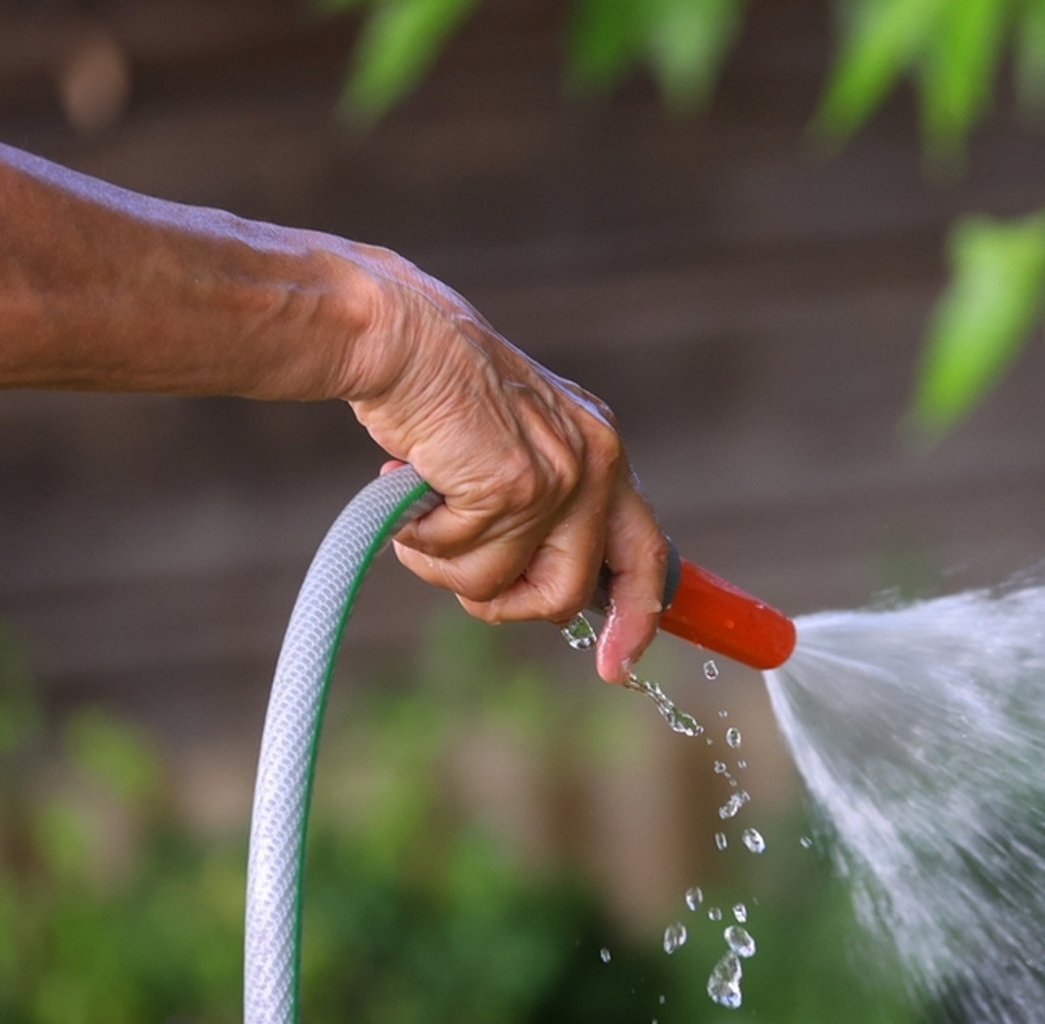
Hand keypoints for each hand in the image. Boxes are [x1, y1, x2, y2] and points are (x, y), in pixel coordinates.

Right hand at [335, 246, 664, 682]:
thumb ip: (537, 506)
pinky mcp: (515, 489)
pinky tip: (413, 484)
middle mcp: (598, 463)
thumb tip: (530, 583)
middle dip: (504, 602)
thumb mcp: (512, 444)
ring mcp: (560, 479)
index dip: (635, 618)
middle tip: (461, 575)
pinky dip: (421, 537)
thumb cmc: (439, 391)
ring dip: (444, 562)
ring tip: (422, 506)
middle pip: (568, 594)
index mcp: (602, 450)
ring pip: (499, 585)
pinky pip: (460, 560)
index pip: (643, 553)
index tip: (616, 666)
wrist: (401, 338)